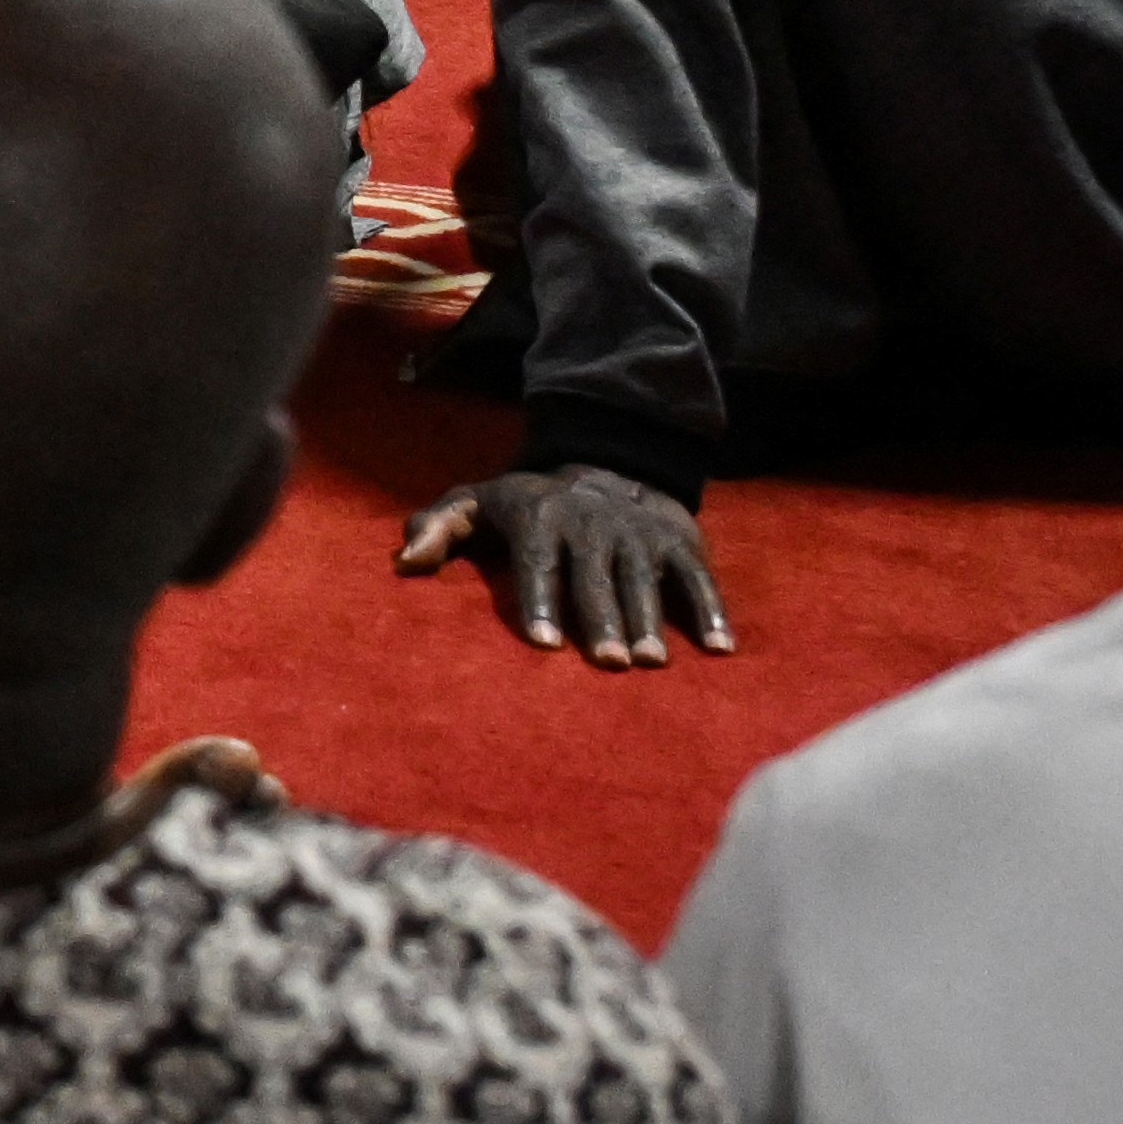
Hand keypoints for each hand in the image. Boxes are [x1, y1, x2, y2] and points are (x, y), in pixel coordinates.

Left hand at [397, 464, 738, 668]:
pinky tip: (720, 649)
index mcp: (540, 518)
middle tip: (607, 663)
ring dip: (649, 622)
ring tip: (650, 662)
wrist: (609, 460)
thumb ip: (437, 528)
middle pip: (596, 579)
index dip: (540, 603)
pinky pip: (699, 579)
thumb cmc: (531, 503)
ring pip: (645, 581)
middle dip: (601, 620)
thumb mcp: (478, 502)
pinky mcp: (682, 542)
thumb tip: (402, 563)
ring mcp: (640, 534)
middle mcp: (592, 525)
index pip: (538, 563)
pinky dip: (712, 611)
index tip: (544, 645)